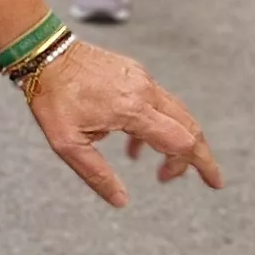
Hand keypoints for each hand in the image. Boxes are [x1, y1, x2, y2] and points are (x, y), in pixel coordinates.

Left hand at [20, 40, 221, 206]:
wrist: (44, 53)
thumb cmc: (52, 98)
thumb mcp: (68, 144)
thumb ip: (97, 174)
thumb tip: (121, 201)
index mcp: (133, 110)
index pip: (181, 141)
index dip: (198, 164)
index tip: (210, 183)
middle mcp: (144, 92)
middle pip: (189, 126)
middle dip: (199, 155)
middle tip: (205, 178)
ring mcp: (141, 78)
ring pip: (176, 112)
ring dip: (177, 141)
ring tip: (161, 168)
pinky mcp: (133, 72)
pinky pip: (157, 102)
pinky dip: (157, 125)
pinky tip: (136, 144)